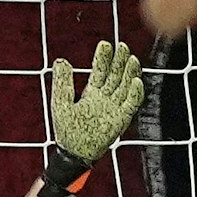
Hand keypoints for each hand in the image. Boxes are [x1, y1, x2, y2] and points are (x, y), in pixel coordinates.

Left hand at [50, 40, 145, 161]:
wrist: (74, 153)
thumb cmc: (66, 131)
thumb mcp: (61, 102)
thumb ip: (62, 82)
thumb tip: (61, 60)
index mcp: (91, 93)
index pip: (100, 71)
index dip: (103, 58)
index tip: (105, 44)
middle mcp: (105, 98)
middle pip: (115, 75)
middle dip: (119, 61)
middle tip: (122, 46)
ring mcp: (114, 107)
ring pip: (125, 86)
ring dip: (129, 73)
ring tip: (132, 59)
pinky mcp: (121, 119)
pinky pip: (131, 104)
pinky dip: (135, 93)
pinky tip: (136, 81)